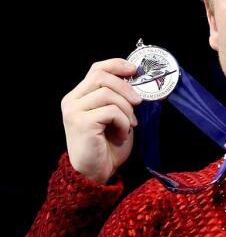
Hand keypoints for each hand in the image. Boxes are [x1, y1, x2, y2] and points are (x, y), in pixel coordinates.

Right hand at [61, 59, 141, 183]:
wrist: (98, 171)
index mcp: (80, 96)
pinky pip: (111, 111)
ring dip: (126, 110)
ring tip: (128, 126)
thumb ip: (120, 98)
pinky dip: (123, 122)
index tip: (134, 69)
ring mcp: (74, 111)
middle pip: (102, 77)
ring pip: (108, 94)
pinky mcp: (81, 122)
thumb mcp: (116, 116)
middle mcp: (72, 100)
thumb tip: (141, 82)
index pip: (96, 69)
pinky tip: (122, 135)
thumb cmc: (108, 145)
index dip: (116, 65)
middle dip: (127, 88)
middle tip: (138, 104)